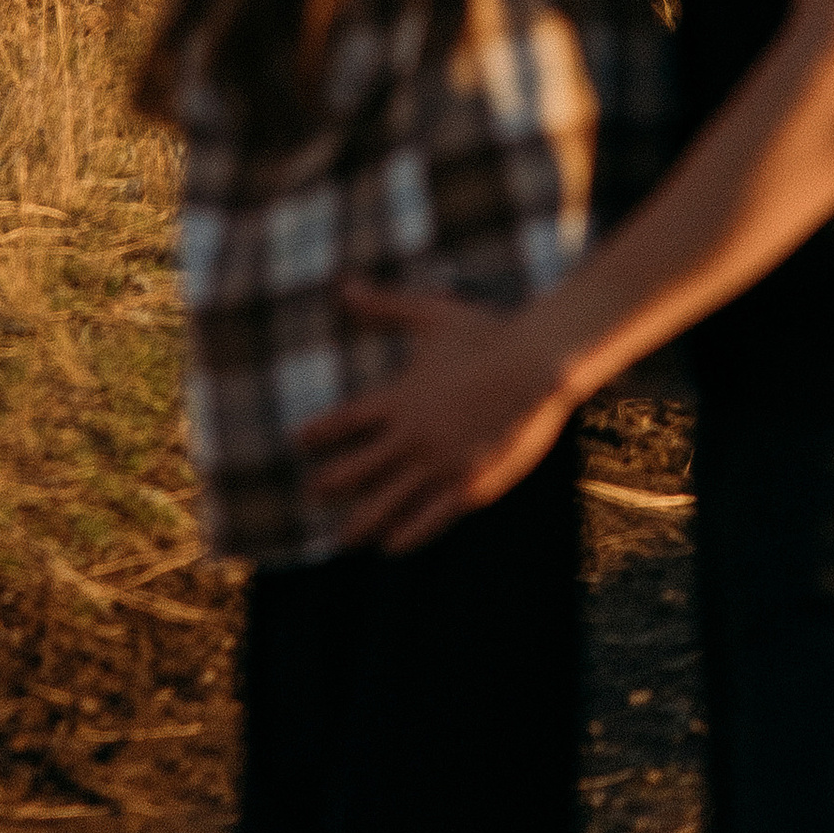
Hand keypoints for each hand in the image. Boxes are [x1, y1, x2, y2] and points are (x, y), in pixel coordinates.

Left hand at [296, 285, 572, 553]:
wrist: (536, 364)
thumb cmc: (484, 334)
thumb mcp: (429, 315)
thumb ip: (383, 307)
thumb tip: (343, 287)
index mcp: (400, 398)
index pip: (346, 421)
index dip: (320, 433)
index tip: (298, 443)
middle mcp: (412, 436)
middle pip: (358, 468)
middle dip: (331, 483)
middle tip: (310, 494)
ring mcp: (440, 464)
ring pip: (388, 502)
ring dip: (361, 521)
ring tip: (343, 537)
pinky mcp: (469, 485)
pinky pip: (430, 518)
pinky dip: (408, 534)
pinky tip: (392, 545)